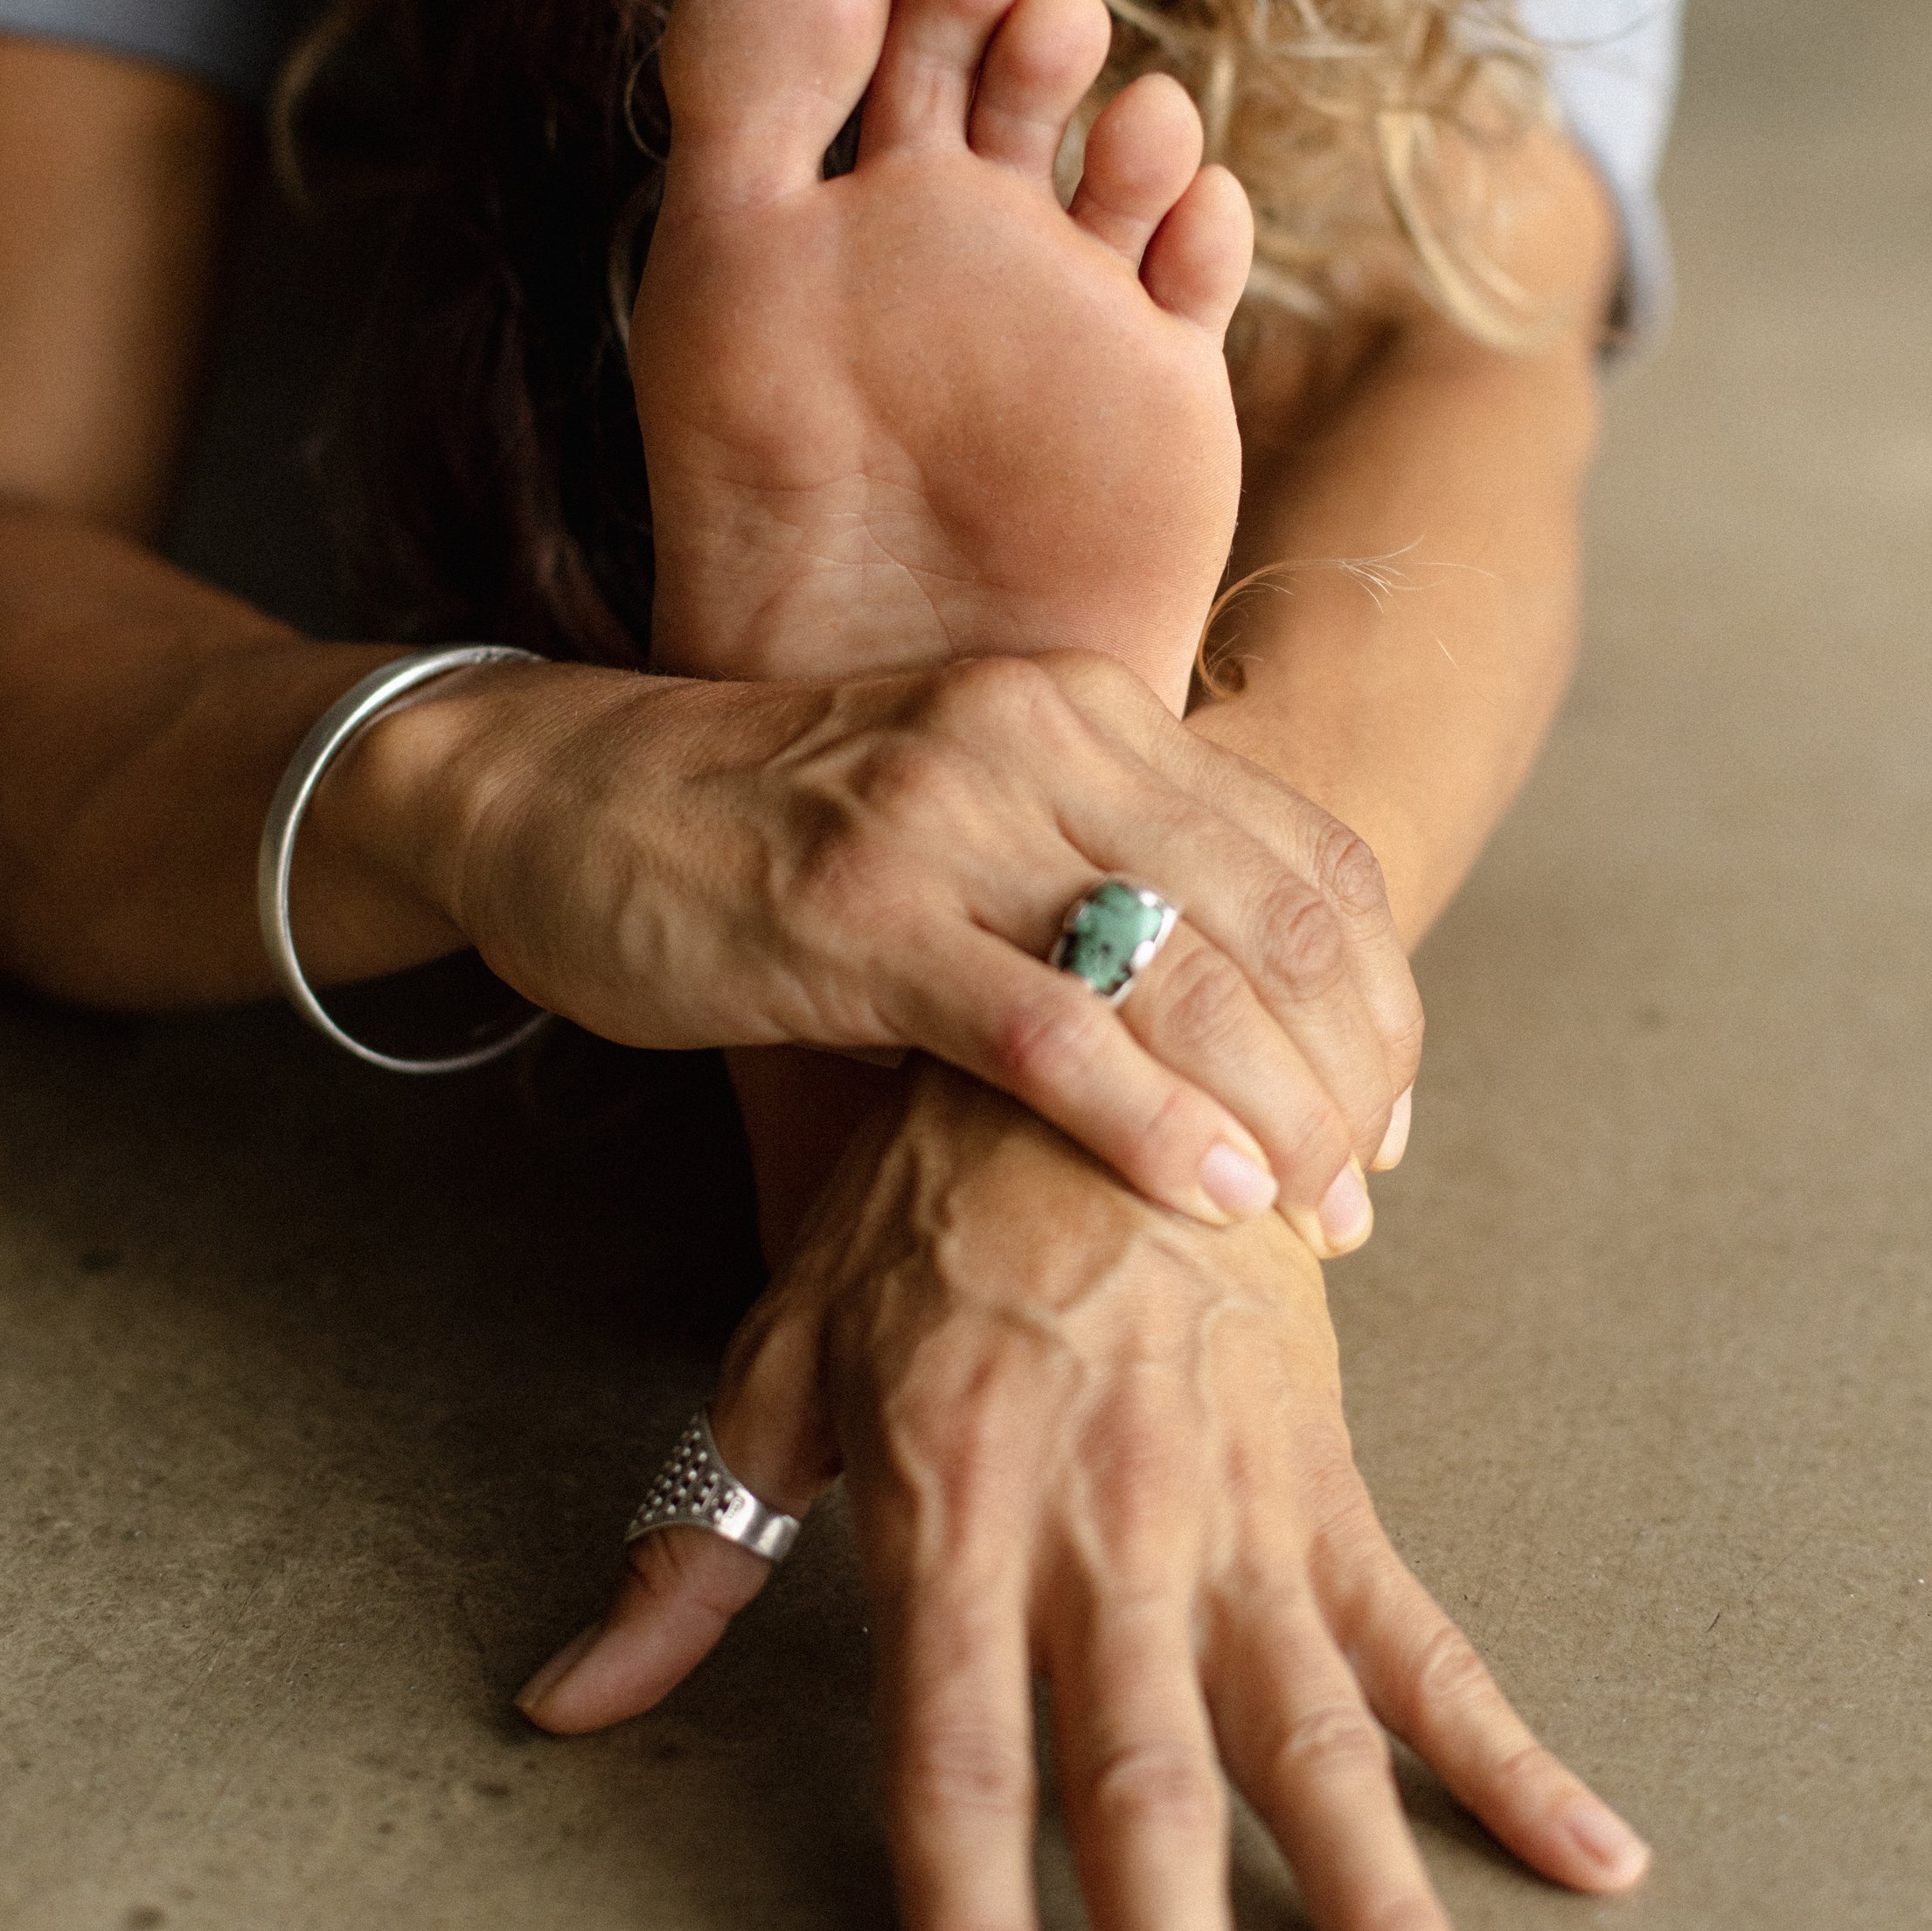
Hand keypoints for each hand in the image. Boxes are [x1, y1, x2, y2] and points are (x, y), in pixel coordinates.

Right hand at [371, 647, 1420, 1242]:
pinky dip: (1152, 1120)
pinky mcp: (855, 909)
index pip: (1308, 854)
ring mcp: (948, 815)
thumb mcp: (961, 824)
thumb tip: (1231, 1032)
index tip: (1380, 1124)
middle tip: (1355, 1204)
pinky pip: (1049, 1025)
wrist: (550, 794)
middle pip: (1281, 917)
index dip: (1379, 1002)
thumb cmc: (759, 835)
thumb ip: (1086, 884)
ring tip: (1314, 1220)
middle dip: (1348, 1078)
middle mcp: (1040, 736)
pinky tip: (1212, 1194)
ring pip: (1187, 973)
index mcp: (1086, 710)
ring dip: (1280, 1113)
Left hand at [520, 1062, 1649, 1930]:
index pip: (952, 1758)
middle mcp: (1101, 1525)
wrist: (1107, 1027)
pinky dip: (1502, 1750)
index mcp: (949, 1503)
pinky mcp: (1322, 1474)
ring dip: (1374, 1902)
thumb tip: (569, 1703)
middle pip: (1143, 1783)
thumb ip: (694, 1550)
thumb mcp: (780, 1357)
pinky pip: (1418, 1632)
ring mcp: (1230, 1504)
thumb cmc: (923, 1204)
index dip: (976, 1929)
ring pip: (1303, 1733)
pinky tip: (1583, 1856)